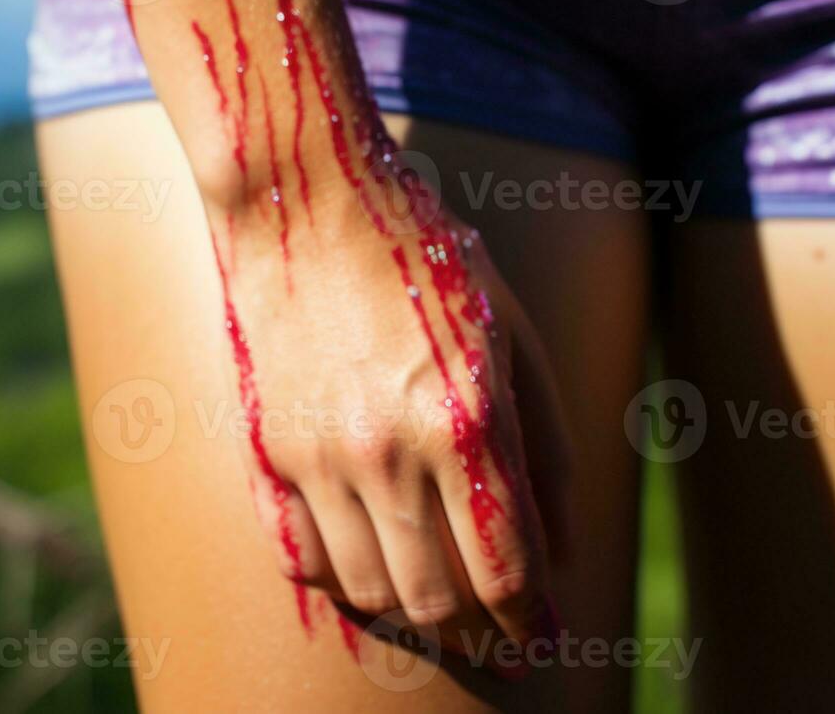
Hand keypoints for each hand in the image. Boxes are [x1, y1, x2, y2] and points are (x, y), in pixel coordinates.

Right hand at [209, 173, 572, 658]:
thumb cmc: (423, 250)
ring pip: (370, 590)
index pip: (506, 568)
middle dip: (480, 635)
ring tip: (440, 604)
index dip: (531, 621)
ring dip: (414, 612)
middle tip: (501, 640)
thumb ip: (546, 446)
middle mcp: (390, 449)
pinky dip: (341, 580)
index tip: (545, 640)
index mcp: (467, 418)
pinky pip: (302, 557)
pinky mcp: (268, 448)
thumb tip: (566, 548)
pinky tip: (369, 567)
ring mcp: (319, 453)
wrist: (303, 194)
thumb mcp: (512, 332)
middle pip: (438, 600)